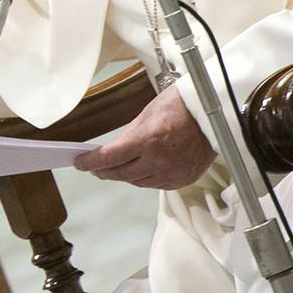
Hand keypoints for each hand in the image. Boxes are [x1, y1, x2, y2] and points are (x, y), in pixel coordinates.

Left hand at [72, 84, 215, 190]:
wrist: (212, 113)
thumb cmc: (181, 107)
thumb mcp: (146, 115)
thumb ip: (129, 136)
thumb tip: (113, 151)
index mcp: (146, 140)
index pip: (109, 158)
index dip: (90, 163)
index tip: (80, 163)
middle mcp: (158, 160)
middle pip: (121, 174)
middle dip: (105, 171)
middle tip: (95, 168)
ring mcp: (171, 172)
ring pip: (138, 182)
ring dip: (125, 176)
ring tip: (118, 168)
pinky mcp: (182, 179)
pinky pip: (156, 185)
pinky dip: (145, 179)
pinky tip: (141, 171)